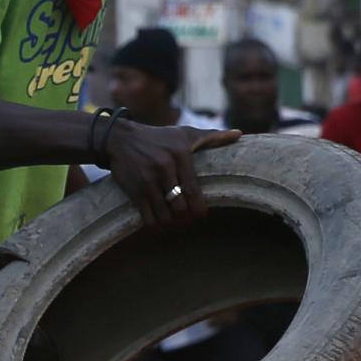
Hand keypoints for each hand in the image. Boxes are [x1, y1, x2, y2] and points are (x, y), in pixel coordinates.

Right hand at [106, 122, 241, 229]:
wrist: (121, 139)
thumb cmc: (159, 138)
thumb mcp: (185, 134)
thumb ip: (212, 137)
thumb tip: (239, 134)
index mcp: (179, 154)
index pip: (192, 188)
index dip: (199, 207)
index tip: (202, 216)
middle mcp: (163, 166)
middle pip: (179, 204)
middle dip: (185, 218)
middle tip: (189, 221)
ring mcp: (147, 180)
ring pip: (164, 213)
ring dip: (172, 224)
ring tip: (176, 225)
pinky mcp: (134, 190)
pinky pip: (147, 217)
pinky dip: (156, 226)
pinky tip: (161, 226)